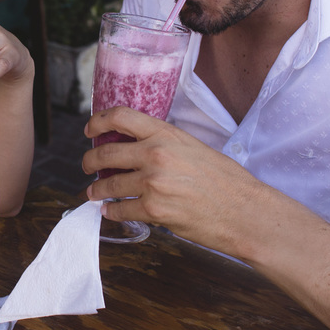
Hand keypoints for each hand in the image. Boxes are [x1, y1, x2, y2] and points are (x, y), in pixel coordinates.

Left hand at [83, 105, 259, 254]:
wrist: (243, 210)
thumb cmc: (226, 180)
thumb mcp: (194, 147)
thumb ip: (165, 144)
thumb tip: (138, 149)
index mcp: (166, 134)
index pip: (120, 116)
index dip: (98, 121)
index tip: (90, 130)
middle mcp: (155, 154)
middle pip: (104, 153)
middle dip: (89, 161)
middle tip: (86, 167)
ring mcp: (152, 183)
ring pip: (107, 185)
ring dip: (96, 190)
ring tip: (95, 193)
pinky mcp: (153, 210)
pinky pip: (119, 210)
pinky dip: (111, 212)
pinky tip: (111, 211)